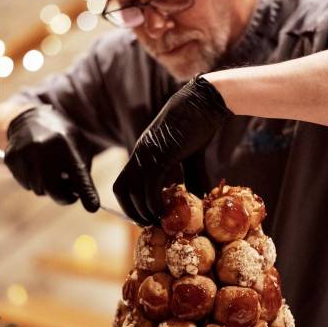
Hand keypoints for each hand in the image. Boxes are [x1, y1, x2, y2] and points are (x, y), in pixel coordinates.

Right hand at [4, 105, 99, 211]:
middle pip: (53, 189)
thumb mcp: (79, 145)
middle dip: (62, 196)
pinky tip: (35, 166)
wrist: (31, 118)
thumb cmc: (61, 137)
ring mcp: (25, 152)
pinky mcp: (11, 157)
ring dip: (46, 186)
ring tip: (49, 170)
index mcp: (66, 143)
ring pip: (37, 189)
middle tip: (69, 194)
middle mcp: (44, 147)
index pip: (78, 174)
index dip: (86, 192)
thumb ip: (82, 171)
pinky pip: (24, 183)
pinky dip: (32, 180)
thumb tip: (82, 197)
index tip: (92, 207)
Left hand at [113, 75, 231, 224]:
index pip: (123, 183)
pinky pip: (150, 186)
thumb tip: (196, 197)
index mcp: (143, 152)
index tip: (145, 215)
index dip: (130, 203)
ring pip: (135, 191)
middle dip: (133, 211)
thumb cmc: (199, 125)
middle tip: (150, 223)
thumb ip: (189, 176)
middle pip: (122, 190)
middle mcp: (140, 153)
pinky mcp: (160, 155)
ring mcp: (148, 154)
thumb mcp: (191, 155)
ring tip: (160, 221)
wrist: (205, 103)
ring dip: (145, 211)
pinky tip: (166, 210)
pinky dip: (155, 203)